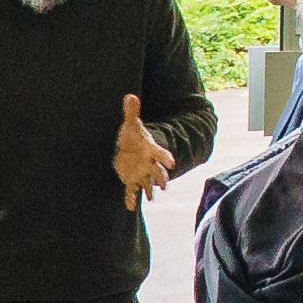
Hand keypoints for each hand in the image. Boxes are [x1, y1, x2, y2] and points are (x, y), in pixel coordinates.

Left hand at [111, 94, 171, 210]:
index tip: (172, 163)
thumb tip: (130, 96)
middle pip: (159, 172)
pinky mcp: (132, 181)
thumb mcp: (131, 124)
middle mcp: (149, 164)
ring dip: (149, 190)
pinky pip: (132, 191)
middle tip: (164, 184)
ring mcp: (141, 173)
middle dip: (161, 178)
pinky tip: (130, 206)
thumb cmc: (133, 136)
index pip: (161, 154)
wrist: (132, 150)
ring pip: (148, 184)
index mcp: (150, 150)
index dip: (166, 158)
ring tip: (151, 198)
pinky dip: (131, 198)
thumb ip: (131, 112)